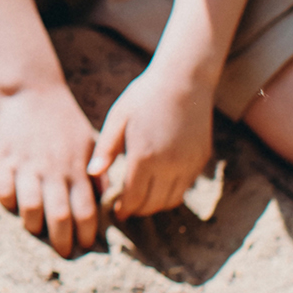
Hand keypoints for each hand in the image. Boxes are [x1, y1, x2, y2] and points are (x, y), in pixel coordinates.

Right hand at [0, 80, 100, 254]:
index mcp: (77, 168)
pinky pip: (3, 191)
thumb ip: (97, 171)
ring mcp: (27, 165)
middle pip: (60, 215)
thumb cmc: (64, 120)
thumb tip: (106, 198)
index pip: (86, 210)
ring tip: (36, 230)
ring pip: (31, 207)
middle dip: (62, 240)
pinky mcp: (3, 159)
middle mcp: (54, 170)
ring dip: (34, 226)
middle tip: (63, 252)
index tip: (85, 245)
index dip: (86, 233)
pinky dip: (8, 203)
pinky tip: (13, 206)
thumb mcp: (89, 141)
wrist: (32, 90)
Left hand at [89, 62, 216, 220]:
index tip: (115, 212)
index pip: (133, 197)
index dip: (123, 209)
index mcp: (144, 157)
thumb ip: (106, 149)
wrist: (184, 80)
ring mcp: (188, 164)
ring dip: (155, 205)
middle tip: (126, 208)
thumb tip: (91, 174)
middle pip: (152, 204)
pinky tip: (159, 186)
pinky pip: (185, 188)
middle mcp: (169, 165)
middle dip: (137, 210)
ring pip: (171, 200)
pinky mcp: (200, 160)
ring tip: (141, 200)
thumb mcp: (118, 118)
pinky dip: (171, 194)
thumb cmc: (144, 96)